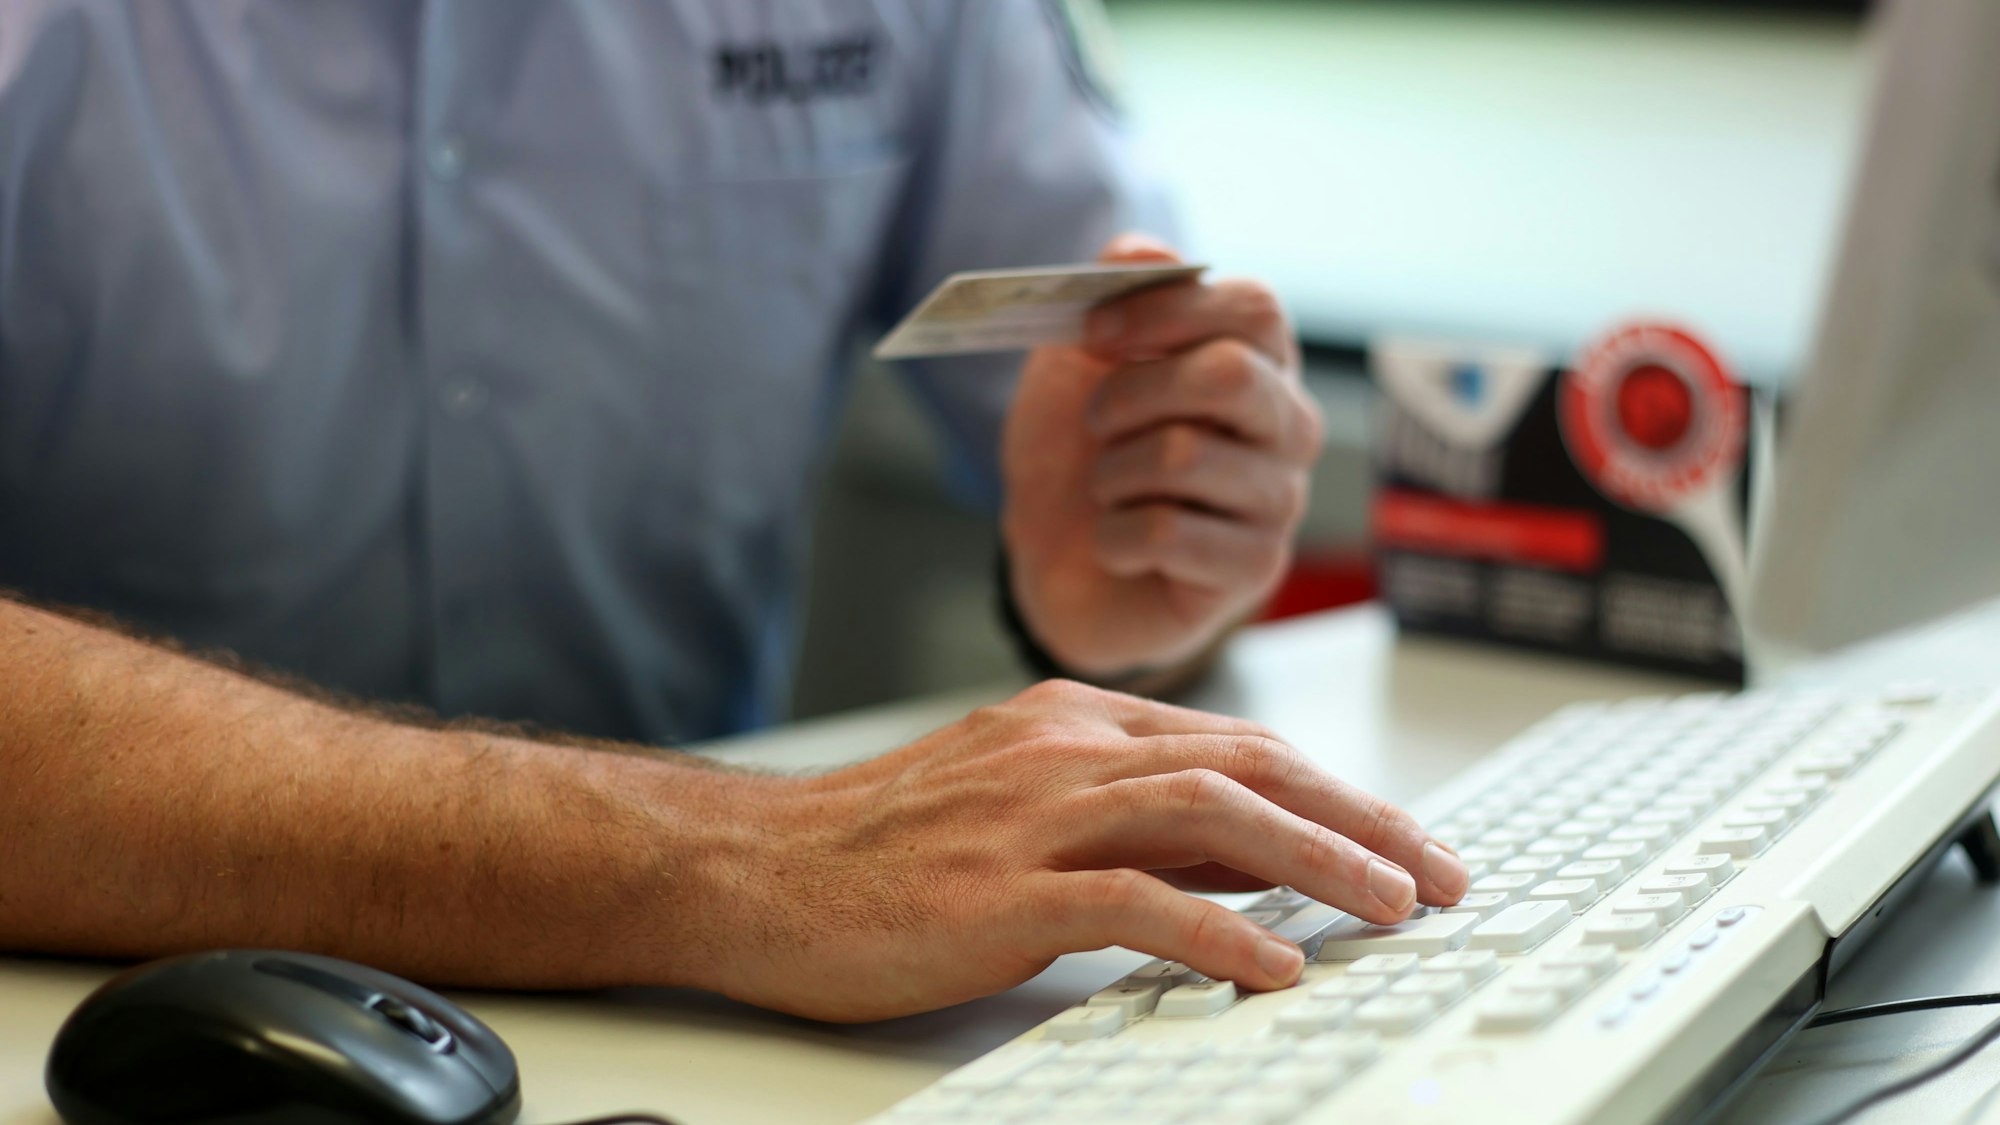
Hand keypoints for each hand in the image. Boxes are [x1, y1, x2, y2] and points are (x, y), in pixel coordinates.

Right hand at [703, 681, 1466, 1021]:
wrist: (753, 869)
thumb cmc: (879, 846)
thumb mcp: (1019, 810)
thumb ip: (1132, 826)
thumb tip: (1254, 865)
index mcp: (1072, 726)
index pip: (1240, 747)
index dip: (1339, 793)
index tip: (1408, 842)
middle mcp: (1063, 752)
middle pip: (1249, 768)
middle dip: (1363, 820)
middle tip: (1443, 876)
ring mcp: (1030, 816)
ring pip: (1210, 816)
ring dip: (1321, 861)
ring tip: (1396, 908)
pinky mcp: (996, 890)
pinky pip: (1132, 905)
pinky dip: (1218, 933)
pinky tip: (1278, 967)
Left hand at [1002, 234, 1322, 678]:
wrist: (1054, 561)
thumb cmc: (1079, 453)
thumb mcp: (1074, 362)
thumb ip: (1109, 294)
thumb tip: (1145, 252)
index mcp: (1257, 360)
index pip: (1254, 307)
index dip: (1166, 311)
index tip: (1093, 336)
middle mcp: (1287, 425)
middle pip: (1229, 374)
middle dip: (1133, 392)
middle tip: (1096, 422)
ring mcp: (1279, 500)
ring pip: (1184, 456)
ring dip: (1111, 471)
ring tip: (1106, 489)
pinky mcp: (1255, 569)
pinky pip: (1167, 532)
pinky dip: (1113, 536)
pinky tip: (1118, 544)